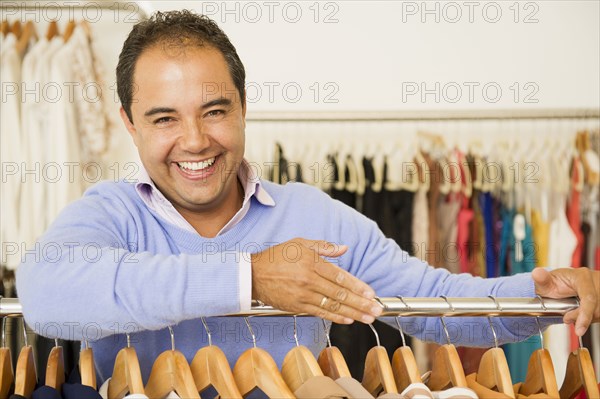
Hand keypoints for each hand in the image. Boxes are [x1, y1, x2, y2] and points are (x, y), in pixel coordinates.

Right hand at [251, 238, 382, 323]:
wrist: (252, 274)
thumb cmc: (277, 257)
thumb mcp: (300, 243)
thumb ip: (324, 246)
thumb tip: (344, 248)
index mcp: (312, 263)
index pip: (341, 277)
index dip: (358, 286)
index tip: (371, 293)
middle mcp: (309, 280)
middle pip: (340, 294)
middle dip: (361, 303)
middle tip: (377, 310)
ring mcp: (303, 295)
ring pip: (333, 306)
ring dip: (353, 313)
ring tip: (368, 318)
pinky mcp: (297, 306)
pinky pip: (320, 313)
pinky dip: (336, 317)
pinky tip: (348, 319)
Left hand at [532, 267, 599, 335]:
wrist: (560, 285)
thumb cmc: (555, 283)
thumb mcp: (545, 282)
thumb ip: (541, 279)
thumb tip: (537, 273)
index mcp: (582, 276)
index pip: (589, 298)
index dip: (584, 315)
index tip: (579, 330)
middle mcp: (596, 281)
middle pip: (596, 308)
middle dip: (581, 318)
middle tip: (567, 317)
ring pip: (599, 313)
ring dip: (586, 318)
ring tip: (572, 313)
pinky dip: (590, 317)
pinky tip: (582, 314)